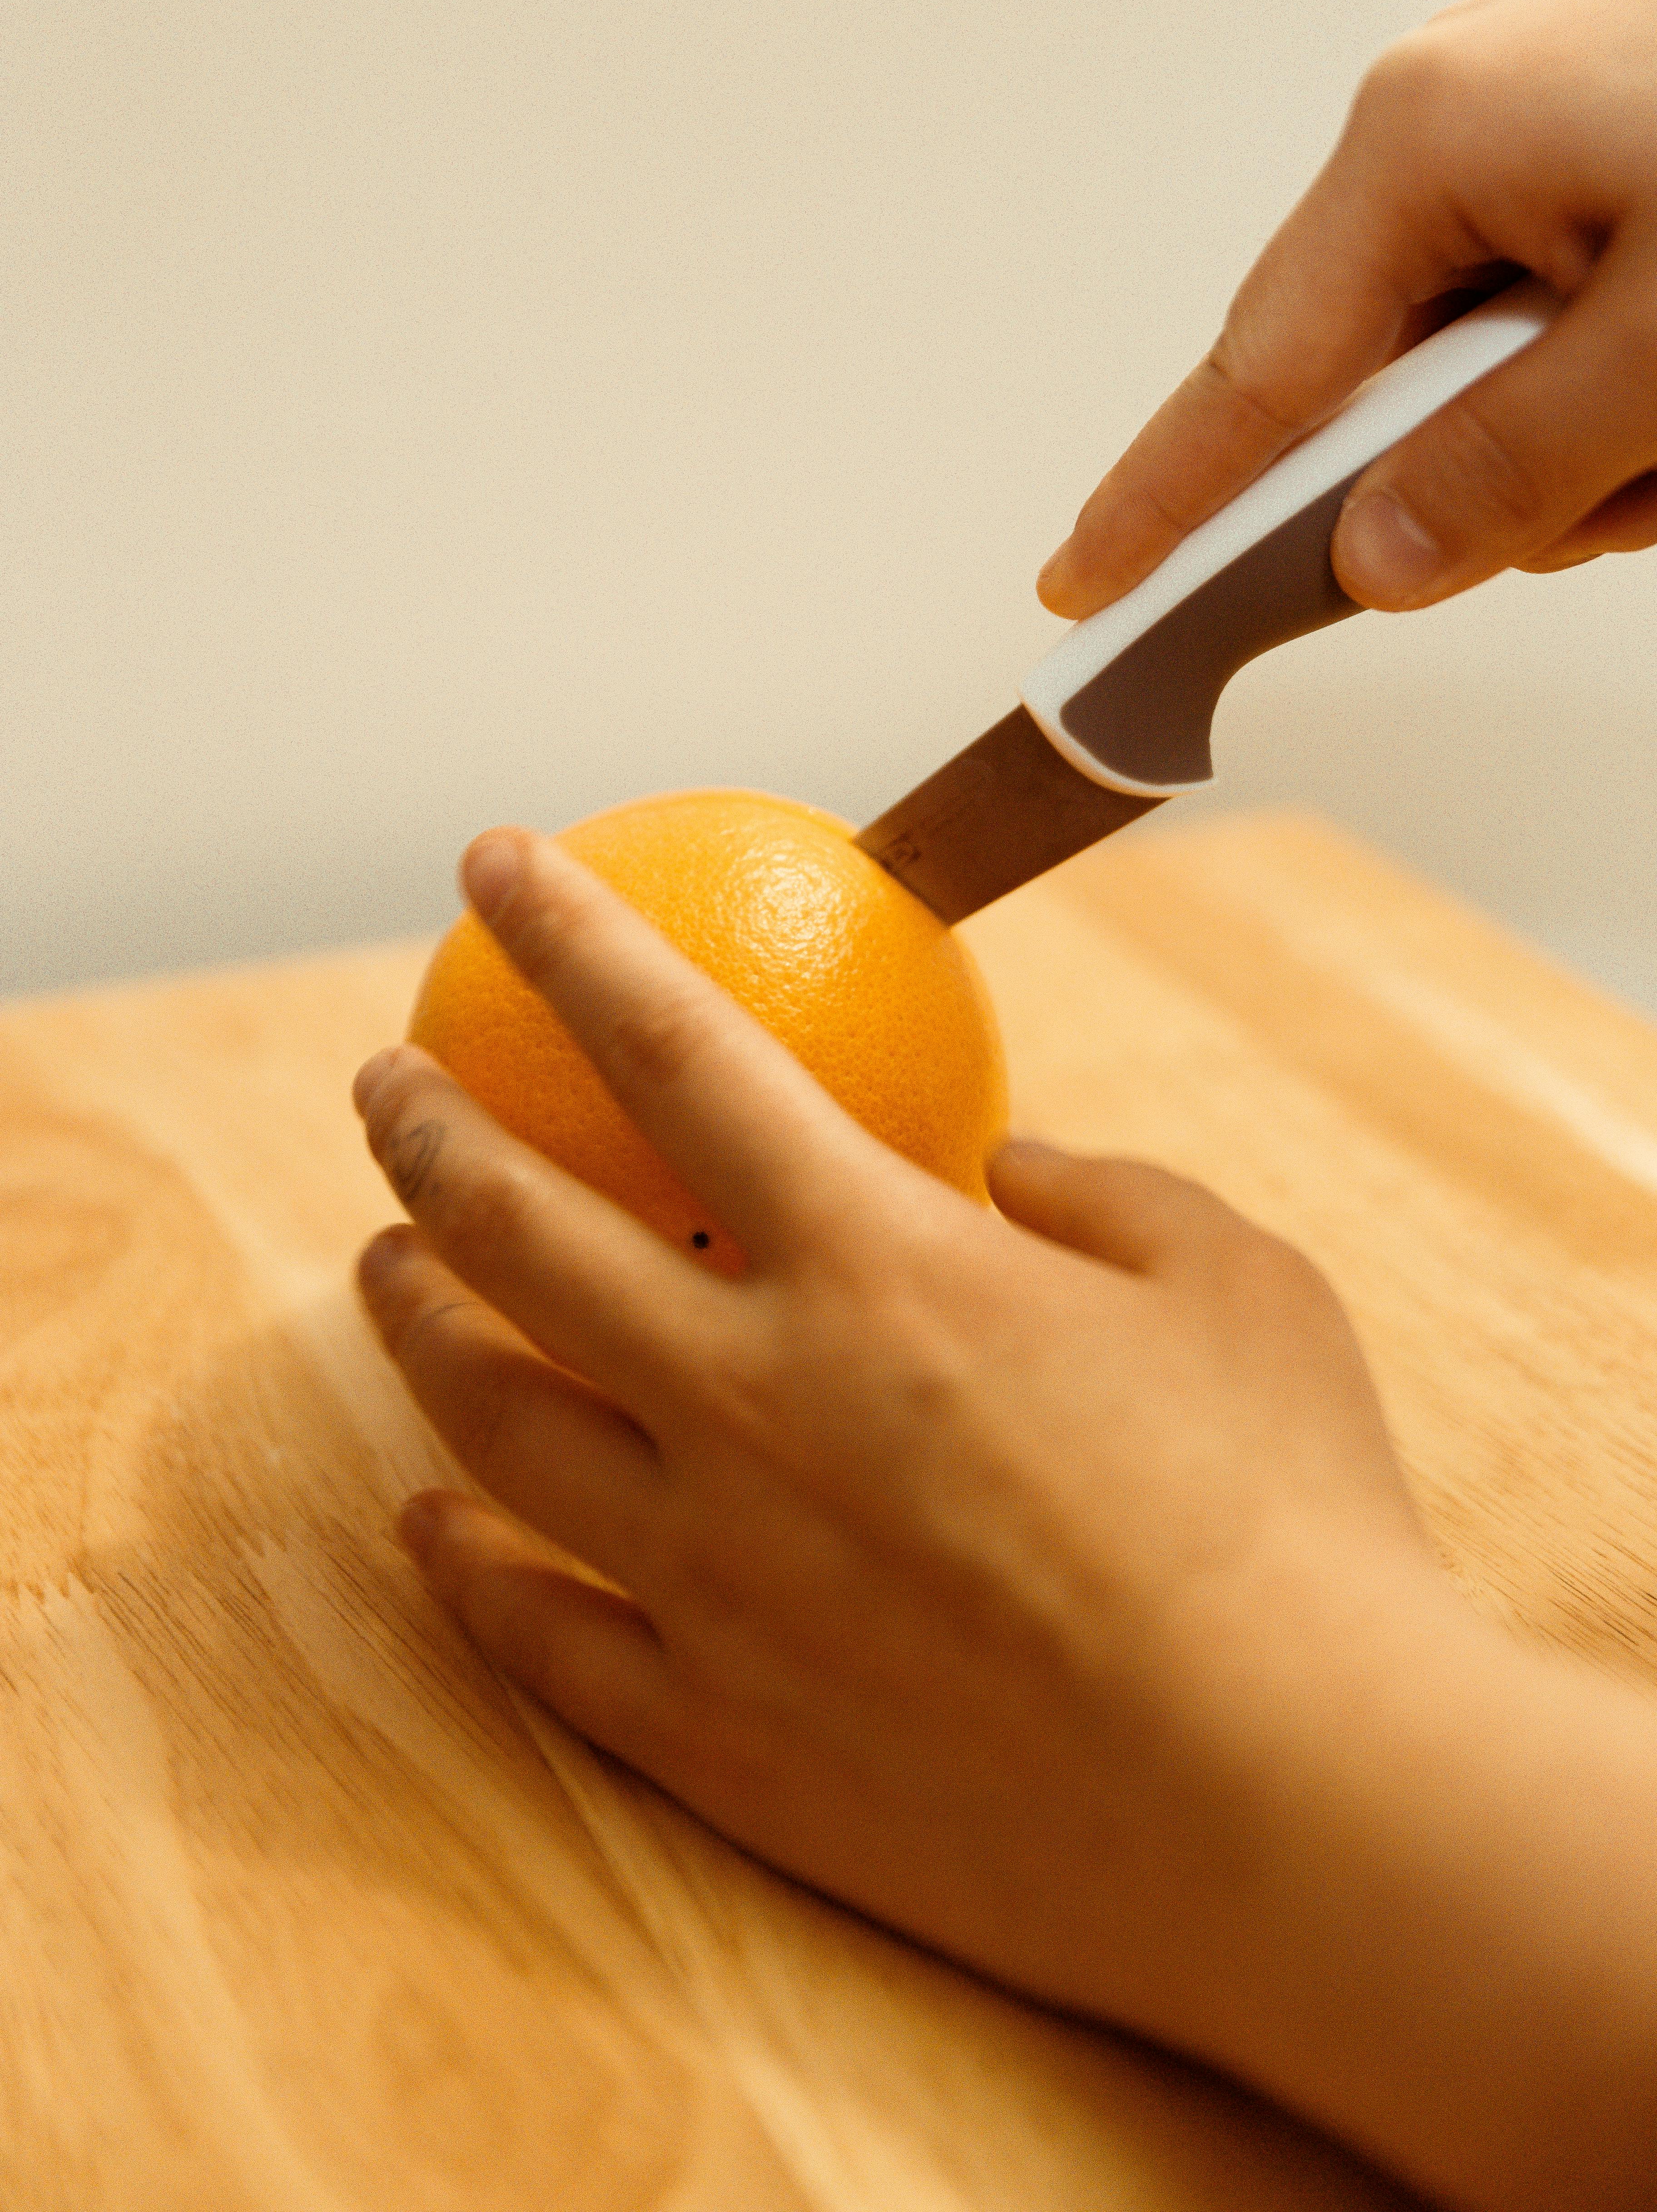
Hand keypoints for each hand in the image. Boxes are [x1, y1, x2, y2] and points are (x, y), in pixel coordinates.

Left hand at [354, 828, 1656, 2210]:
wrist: (1297, 1805)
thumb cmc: (1293, 1518)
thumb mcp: (1237, 1283)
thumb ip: (1105, 1197)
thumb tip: (1007, 1172)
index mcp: (881, 1269)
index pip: (673, 1050)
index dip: (571, 937)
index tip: (494, 860)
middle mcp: (757, 1405)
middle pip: (519, 1232)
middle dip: (425, 1131)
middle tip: (386, 1083)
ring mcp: (718, 1577)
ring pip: (486, 1426)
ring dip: (412, 1326)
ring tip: (382, 1271)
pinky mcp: (721, 1733)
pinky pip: (534, 1635)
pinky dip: (456, 1568)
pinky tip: (422, 1526)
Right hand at [1040, 0, 1656, 619]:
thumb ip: (1515, 464)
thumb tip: (1379, 558)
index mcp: (1429, 138)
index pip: (1251, 375)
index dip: (1163, 503)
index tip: (1080, 590)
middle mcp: (1455, 130)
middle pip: (1378, 391)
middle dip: (1495, 482)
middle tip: (1627, 484)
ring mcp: (1533, 147)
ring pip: (1491, 389)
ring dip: (1600, 454)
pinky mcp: (1606, 173)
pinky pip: (1567, 346)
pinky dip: (1637, 404)